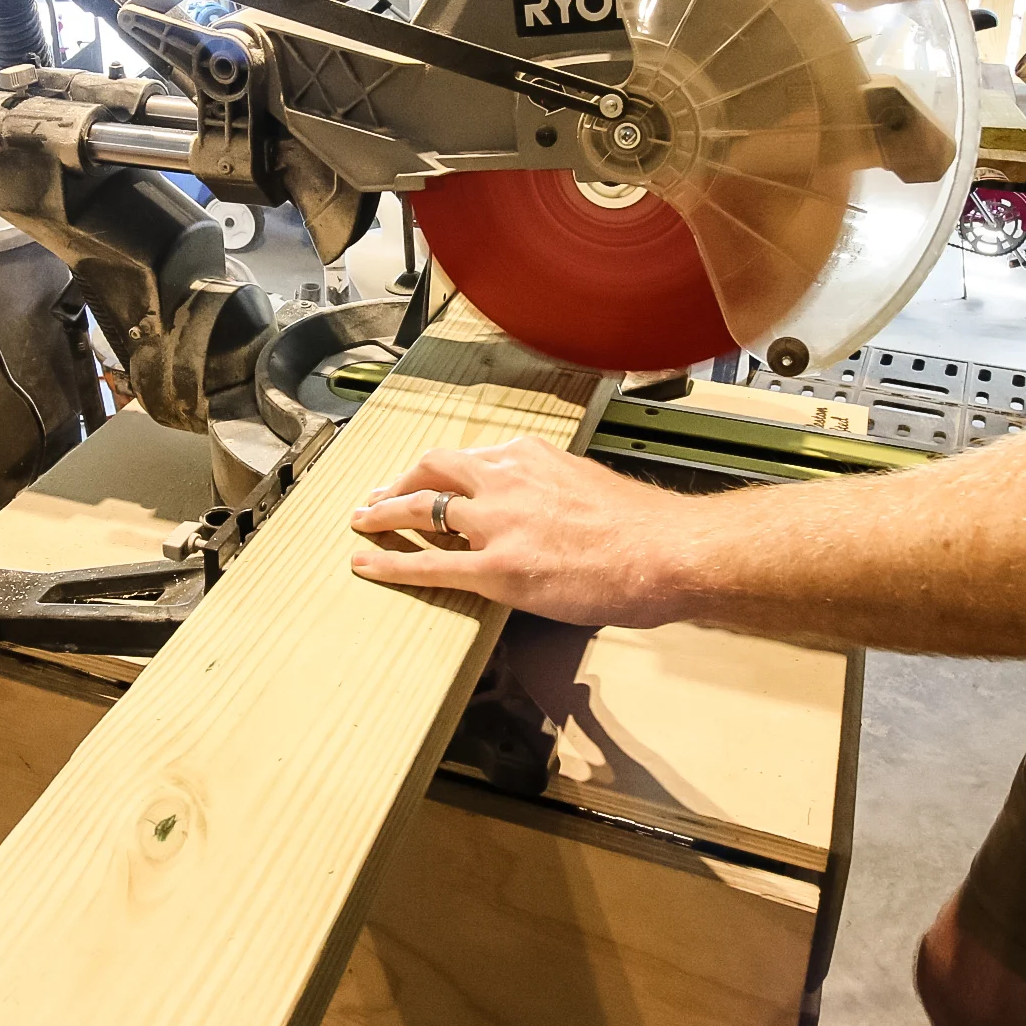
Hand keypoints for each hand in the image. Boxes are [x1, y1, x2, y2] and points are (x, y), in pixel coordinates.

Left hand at [347, 438, 699, 625]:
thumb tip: (544, 511)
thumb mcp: (589, 486)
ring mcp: (497, 523)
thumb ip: (555, 490)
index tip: (430, 479)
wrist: (663, 551)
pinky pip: (428, 563)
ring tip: (362, 522)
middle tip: (379, 496)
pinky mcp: (495, 568)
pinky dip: (390, 563)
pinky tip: (366, 564)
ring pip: (422, 508)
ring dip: (384, 513)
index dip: (441, 471)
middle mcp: (506, 480)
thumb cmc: (642, 527)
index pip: (472, 458)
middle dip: (399, 482)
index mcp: (530, 457)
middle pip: (434, 469)